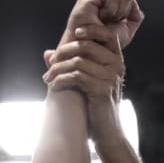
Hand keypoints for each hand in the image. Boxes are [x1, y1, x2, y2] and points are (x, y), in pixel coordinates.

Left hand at [43, 23, 127, 138]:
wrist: (106, 132)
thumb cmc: (95, 107)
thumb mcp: (84, 82)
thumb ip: (68, 65)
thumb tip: (47, 53)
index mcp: (115, 60)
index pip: (107, 35)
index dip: (91, 29)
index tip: (74, 34)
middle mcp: (116, 66)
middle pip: (86, 46)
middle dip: (63, 53)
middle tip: (50, 65)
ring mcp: (110, 78)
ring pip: (77, 62)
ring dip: (57, 70)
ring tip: (47, 79)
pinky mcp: (102, 90)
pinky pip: (76, 77)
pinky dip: (61, 80)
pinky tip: (54, 87)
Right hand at [52, 0, 147, 58]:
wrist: (91, 52)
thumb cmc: (104, 45)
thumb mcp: (126, 31)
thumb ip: (134, 17)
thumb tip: (136, 6)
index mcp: (109, 1)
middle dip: (125, 11)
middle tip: (108, 23)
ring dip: (119, 12)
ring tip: (103, 22)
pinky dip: (112, 11)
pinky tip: (100, 17)